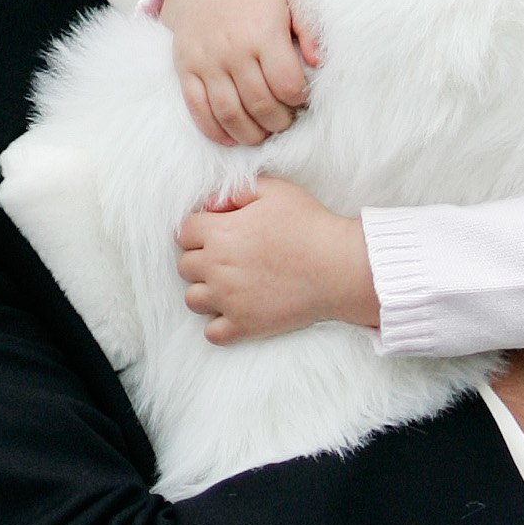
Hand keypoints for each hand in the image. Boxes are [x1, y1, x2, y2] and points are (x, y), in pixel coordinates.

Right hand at [160, 0, 319, 145]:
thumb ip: (309, 28)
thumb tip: (317, 62)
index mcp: (263, 33)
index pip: (287, 84)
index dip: (300, 100)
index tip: (302, 100)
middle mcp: (233, 50)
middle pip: (261, 105)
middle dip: (279, 122)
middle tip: (286, 121)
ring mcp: (206, 62)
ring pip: (230, 114)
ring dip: (251, 134)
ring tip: (264, 132)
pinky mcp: (185, 69)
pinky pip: (198, 109)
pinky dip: (216, 131)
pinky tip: (233, 137)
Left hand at [176, 177, 378, 342]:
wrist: (340, 267)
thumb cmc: (310, 224)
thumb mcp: (275, 190)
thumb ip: (236, 191)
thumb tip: (209, 204)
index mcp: (221, 233)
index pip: (183, 232)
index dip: (199, 230)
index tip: (218, 233)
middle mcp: (218, 267)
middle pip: (184, 266)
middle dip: (201, 260)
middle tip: (228, 259)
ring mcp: (229, 299)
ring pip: (193, 300)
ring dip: (206, 292)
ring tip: (229, 286)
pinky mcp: (246, 325)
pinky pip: (212, 333)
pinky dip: (219, 325)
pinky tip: (237, 311)